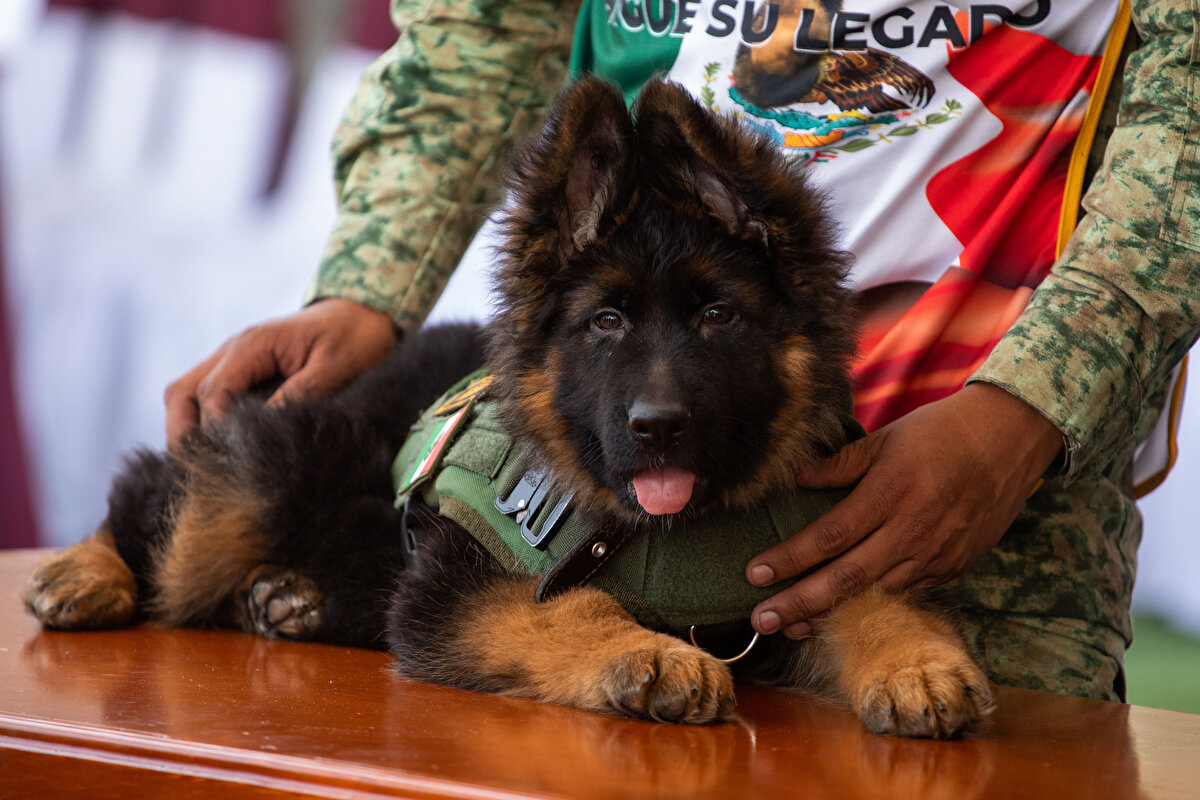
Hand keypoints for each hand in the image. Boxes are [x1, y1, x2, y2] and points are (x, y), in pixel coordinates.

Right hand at [164, 298, 395, 447]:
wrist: (362, 314)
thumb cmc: (355, 338)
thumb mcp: (337, 367)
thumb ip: (302, 394)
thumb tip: (266, 433)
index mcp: (253, 344)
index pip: (214, 392)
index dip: (216, 430)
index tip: (231, 462)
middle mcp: (232, 351)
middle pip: (181, 393)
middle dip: (183, 434)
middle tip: (201, 473)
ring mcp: (231, 362)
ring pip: (186, 397)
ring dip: (187, 431)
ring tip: (204, 469)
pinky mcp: (239, 375)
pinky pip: (204, 400)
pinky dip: (201, 425)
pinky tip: (216, 454)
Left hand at [746, 383, 1063, 637]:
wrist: (1011, 438)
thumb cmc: (941, 432)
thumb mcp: (885, 439)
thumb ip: (840, 465)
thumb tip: (795, 478)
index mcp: (888, 495)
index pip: (827, 537)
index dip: (788, 560)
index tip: (754, 575)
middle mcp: (911, 531)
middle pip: (846, 579)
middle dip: (799, 604)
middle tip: (764, 621)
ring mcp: (936, 554)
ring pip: (876, 592)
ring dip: (833, 611)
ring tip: (796, 625)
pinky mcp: (956, 566)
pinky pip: (908, 588)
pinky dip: (876, 597)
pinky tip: (847, 604)